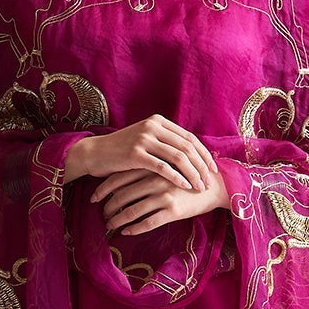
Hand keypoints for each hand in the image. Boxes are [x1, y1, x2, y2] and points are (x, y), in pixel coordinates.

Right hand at [63, 113, 218, 194]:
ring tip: (200, 187)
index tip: (213, 168)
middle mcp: (153, 126)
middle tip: (210, 180)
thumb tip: (191, 156)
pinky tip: (185, 187)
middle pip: (187, 147)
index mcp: (158, 121)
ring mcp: (144, 139)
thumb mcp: (145, 141)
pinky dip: (177, 178)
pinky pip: (163, 167)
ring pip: (178, 157)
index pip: (190, 138)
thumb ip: (165, 143)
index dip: (204, 154)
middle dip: (202, 166)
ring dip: (192, 174)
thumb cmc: (122, 151)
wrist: (95, 153)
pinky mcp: (136, 153)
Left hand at [90, 164, 228, 236]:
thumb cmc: (189, 176)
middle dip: (107, 206)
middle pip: (122, 195)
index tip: (94, 197)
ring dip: (117, 219)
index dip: (104, 188)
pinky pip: (148, 222)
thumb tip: (125, 178)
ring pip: (132, 210)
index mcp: (152, 166)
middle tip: (100, 214)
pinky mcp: (173, 210)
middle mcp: (155, 179)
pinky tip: (125, 232)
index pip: (119, 177)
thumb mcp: (167, 166)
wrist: (215, 186)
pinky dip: (134, 228)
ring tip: (109, 225)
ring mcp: (164, 195)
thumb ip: (148, 168)